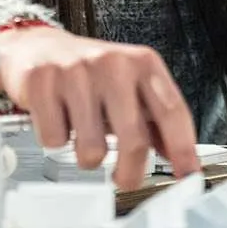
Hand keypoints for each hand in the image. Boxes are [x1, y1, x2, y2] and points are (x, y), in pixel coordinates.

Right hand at [0, 25, 199, 189]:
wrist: (38, 47)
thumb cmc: (91, 72)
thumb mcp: (131, 85)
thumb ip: (155, 119)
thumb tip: (177, 158)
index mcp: (143, 63)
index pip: (172, 111)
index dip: (183, 149)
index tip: (189, 176)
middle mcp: (114, 64)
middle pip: (134, 140)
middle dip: (131, 173)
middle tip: (126, 179)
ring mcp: (76, 71)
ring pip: (91, 149)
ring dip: (88, 156)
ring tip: (84, 137)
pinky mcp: (42, 82)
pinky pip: (54, 140)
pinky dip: (55, 140)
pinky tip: (59, 120)